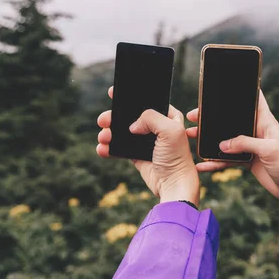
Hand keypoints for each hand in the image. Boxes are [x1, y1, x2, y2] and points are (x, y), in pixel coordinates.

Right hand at [97, 87, 199, 206]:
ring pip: (121, 132)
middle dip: (114, 117)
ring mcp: (145, 142)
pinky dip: (109, 147)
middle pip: (129, 116)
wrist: (173, 184)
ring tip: (103, 137)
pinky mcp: (136, 155)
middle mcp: (156, 128)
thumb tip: (132, 125)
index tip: (114, 93)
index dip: (131, 97)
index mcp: (168, 117)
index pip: (148, 101)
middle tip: (103, 120)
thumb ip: (151, 117)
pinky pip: (119, 148)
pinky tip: (102, 148)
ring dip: (109, 132)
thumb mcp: (170, 130)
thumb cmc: (176, 157)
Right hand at [186, 90, 278, 227]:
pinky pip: (226, 159)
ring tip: (191, 136)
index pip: (252, 99)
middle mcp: (255, 131)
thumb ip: (245, 143)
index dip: (239, 91)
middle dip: (212, 117)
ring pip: (224, 139)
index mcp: (264, 121)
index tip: (220, 85)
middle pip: (230, 119)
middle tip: (194, 116)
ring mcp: (249, 146)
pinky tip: (202, 165)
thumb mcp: (268, 149)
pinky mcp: (246, 161)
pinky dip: (214, 162)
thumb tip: (222, 144)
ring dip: (208, 139)